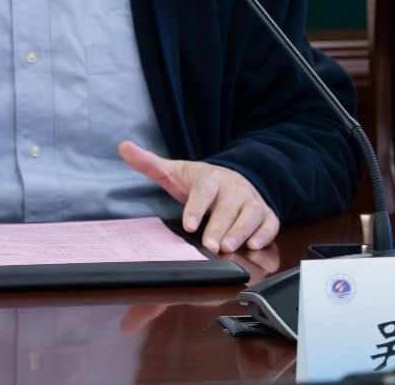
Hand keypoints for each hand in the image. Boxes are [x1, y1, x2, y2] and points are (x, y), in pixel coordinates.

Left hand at [118, 141, 279, 253]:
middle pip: (228, 206)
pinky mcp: (266, 214)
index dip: (197, 207)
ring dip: (242, 231)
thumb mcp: (175, 172)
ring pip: (251, 214)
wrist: (233, 178)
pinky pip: (270, 223)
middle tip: (212, 246)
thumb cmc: (201, 182)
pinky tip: (255, 246)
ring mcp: (251, 201)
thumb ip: (150, 164)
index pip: (204, 190)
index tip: (189, 225)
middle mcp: (233, 188)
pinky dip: (266, 234)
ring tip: (230, 248)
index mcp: (211, 178)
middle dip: (220, 226)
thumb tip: (123, 147)